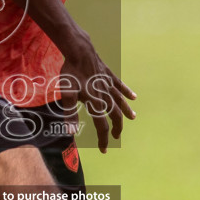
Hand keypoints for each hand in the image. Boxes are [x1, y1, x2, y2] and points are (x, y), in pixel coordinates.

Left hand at [59, 36, 136, 152]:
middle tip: (116, 136)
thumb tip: (71, 133)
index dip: (103, 139)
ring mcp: (108, 84)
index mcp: (95, 102)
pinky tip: (133, 97)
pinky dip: (126, 92)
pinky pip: (120, 85)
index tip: (103, 150)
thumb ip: (70, 114)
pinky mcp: (108, 74)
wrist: (79, 50)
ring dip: (126, 111)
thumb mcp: (67, 94)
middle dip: (117, 127)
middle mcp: (104, 95)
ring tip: (132, 118)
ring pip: (120, 101)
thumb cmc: (71, 73)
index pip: (101, 126)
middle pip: (114, 114)